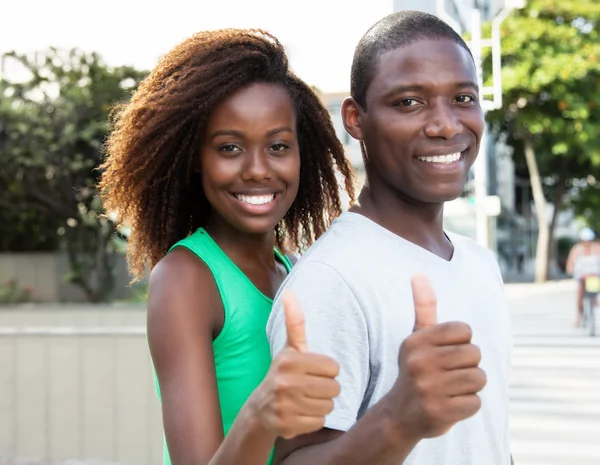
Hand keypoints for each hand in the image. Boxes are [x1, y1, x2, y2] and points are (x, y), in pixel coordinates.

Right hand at [252, 290, 340, 438]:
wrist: (260, 409)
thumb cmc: (283, 374)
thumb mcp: (290, 349)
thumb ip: (295, 322)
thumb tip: (290, 292)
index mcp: (290, 360)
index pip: (334, 368)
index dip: (326, 371)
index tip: (311, 373)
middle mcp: (286, 382)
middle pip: (334, 388)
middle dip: (325, 390)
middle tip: (309, 388)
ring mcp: (285, 405)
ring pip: (328, 406)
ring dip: (320, 405)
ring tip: (304, 401)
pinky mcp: (287, 425)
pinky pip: (319, 422)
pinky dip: (313, 420)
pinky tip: (300, 414)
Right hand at [390, 274, 485, 438]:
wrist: (400, 415)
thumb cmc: (416, 369)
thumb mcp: (417, 337)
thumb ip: (423, 307)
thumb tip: (419, 274)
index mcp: (416, 341)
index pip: (465, 330)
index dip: (462, 342)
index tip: (446, 353)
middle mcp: (420, 362)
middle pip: (475, 354)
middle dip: (469, 365)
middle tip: (449, 374)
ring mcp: (428, 388)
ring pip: (479, 378)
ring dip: (470, 386)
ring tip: (451, 389)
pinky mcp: (438, 411)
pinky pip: (475, 402)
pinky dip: (467, 406)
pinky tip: (449, 405)